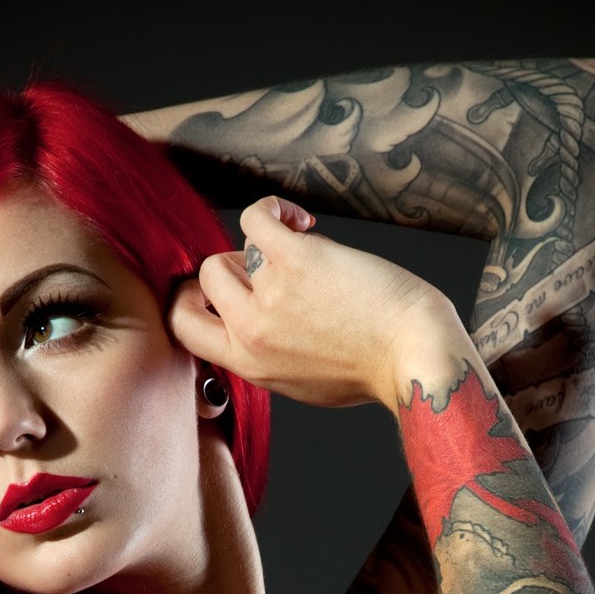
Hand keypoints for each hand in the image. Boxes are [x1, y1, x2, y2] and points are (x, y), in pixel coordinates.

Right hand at [168, 196, 452, 410]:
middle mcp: (250, 331)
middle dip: (234, 267)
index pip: (183, 327)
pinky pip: (256, 216)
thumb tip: (250, 330)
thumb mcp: (300, 383)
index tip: (214, 291)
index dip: (191, 301)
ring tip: (301, 247)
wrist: (411, 355)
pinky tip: (301, 221)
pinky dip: (273, 211)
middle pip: (206, 277)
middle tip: (269, 269)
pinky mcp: (295, 260)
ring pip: (235, 247)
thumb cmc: (370, 369)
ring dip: (265, 245)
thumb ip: (264, 357)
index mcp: (247, 364)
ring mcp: (269, 294)